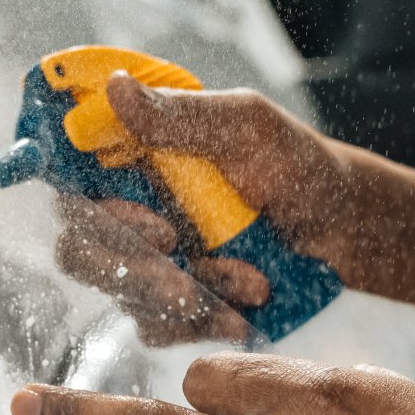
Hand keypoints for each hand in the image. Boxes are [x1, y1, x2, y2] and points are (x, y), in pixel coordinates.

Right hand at [51, 76, 414, 343]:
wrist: (345, 231)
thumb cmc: (298, 164)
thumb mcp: (246, 127)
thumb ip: (180, 116)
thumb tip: (114, 86)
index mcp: (132, 157)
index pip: (69, 183)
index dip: (89, 210)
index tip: (152, 225)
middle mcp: (128, 208)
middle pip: (80, 248)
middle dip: (132, 266)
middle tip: (182, 269)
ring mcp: (147, 259)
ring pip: (122, 293)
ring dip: (185, 295)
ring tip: (252, 284)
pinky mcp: (171, 303)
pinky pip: (157, 327)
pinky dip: (202, 322)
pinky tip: (244, 314)